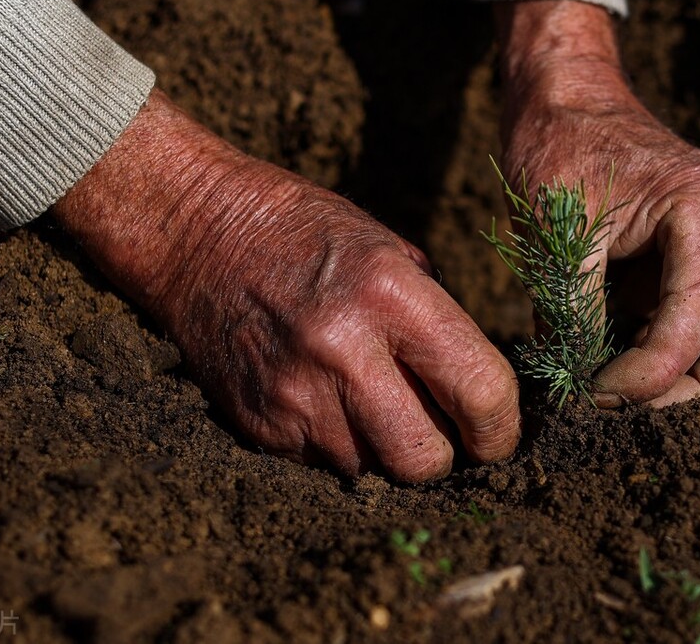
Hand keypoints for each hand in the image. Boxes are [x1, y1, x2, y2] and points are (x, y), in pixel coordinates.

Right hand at [53, 90, 519, 479]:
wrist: (198, 232)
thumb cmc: (310, 234)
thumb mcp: (394, 251)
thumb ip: (439, 323)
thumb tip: (483, 395)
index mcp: (390, 294)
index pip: (479, 391)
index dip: (501, 427)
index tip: (497, 433)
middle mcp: (342, 350)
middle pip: (425, 459)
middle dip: (444, 455)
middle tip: (442, 431)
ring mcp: (294, 394)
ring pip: (373, 469)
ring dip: (384, 447)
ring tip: (372, 398)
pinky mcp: (258, 424)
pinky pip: (323, 463)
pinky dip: (337, 443)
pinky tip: (325, 395)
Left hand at [496, 0, 699, 406]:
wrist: (563, 99)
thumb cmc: (557, 150)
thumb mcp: (556, 234)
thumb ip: (575, 313)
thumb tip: (581, 391)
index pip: (699, 321)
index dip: (651, 375)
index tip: (597, 395)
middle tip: (635, 415)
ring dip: (689, 378)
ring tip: (621, 395)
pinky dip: (668, 356)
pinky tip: (617, 368)